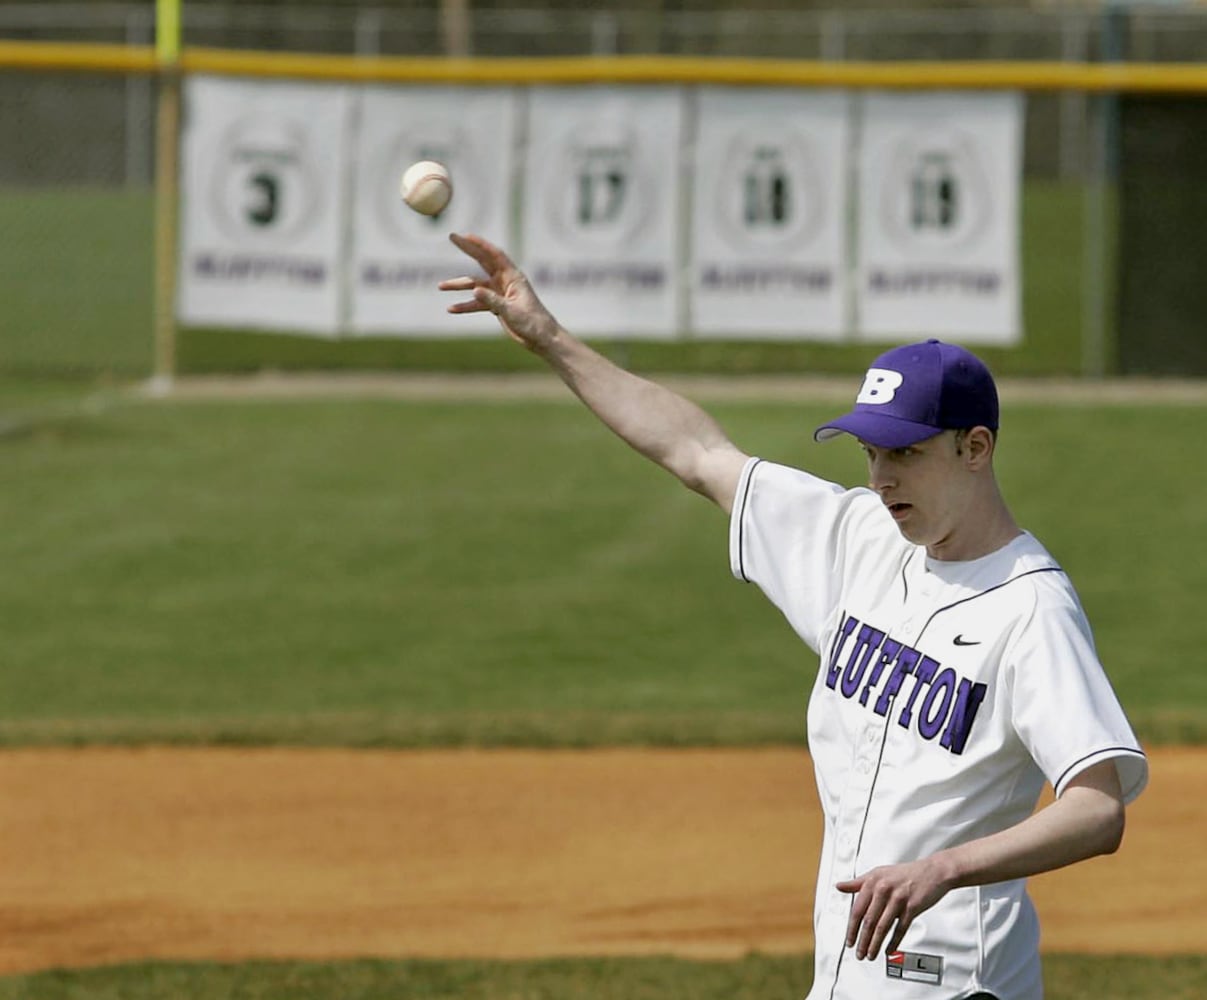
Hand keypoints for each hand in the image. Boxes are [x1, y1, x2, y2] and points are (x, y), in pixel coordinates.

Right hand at [439, 233, 559, 351]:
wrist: (541, 338)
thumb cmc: (533, 322)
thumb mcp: (511, 311)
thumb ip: (492, 300)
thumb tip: (474, 290)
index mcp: (513, 277)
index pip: (494, 255)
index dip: (479, 244)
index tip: (464, 235)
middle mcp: (505, 281)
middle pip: (482, 261)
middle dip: (467, 249)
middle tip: (452, 237)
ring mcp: (500, 293)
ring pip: (475, 285)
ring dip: (459, 286)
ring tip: (440, 286)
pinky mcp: (497, 306)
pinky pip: (477, 303)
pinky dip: (465, 305)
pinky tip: (451, 309)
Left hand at [836, 856, 953, 959]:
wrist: (933, 871)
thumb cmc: (905, 874)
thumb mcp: (878, 873)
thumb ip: (858, 883)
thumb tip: (839, 886)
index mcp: (872, 881)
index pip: (857, 909)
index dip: (851, 928)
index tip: (849, 940)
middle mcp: (883, 889)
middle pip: (868, 921)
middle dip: (862, 941)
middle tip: (859, 953)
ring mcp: (898, 898)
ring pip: (882, 927)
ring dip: (875, 944)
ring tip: (870, 955)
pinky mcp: (912, 907)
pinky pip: (900, 929)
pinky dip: (893, 942)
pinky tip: (888, 950)